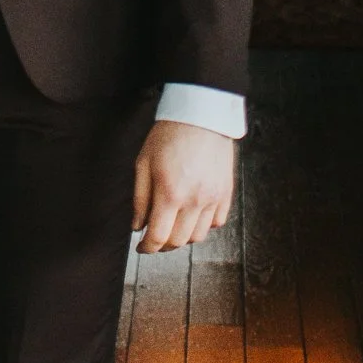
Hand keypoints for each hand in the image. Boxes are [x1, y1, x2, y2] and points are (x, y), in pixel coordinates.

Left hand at [132, 119, 234, 252]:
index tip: (140, 247)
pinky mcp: (226, 193)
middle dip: (162, 245)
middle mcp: (194, 200)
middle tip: (154, 237)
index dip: (146, 248)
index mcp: (170, 193)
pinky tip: (192, 214)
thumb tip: (137, 226)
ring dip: (183, 237)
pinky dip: (203, 225)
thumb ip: (139, 198)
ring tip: (173, 225)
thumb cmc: (168, 136)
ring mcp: (213, 198)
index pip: (158, 237)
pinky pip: (216, 222)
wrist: (201, 115)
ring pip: (198, 236)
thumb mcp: (143, 163)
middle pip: (178, 242)